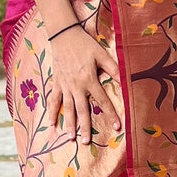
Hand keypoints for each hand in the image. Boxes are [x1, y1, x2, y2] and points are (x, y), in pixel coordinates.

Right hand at [47, 23, 120, 146]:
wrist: (63, 35)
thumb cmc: (84, 44)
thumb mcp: (101, 54)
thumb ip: (113, 68)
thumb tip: (125, 79)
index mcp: (89, 79)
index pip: (102, 101)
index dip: (111, 114)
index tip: (117, 127)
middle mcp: (76, 86)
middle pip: (82, 110)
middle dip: (85, 127)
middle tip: (86, 142)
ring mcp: (64, 85)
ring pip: (67, 108)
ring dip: (69, 123)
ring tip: (71, 138)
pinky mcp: (56, 83)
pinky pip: (53, 100)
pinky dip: (51, 112)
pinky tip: (51, 124)